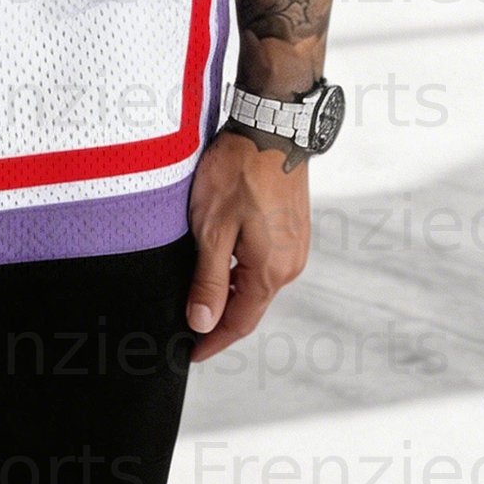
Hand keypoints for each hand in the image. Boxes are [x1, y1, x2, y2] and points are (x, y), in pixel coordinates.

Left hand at [185, 127, 309, 362]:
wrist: (271, 129)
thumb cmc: (238, 173)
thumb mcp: (212, 229)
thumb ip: (209, 280)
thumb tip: (203, 323)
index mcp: (270, 271)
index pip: (240, 322)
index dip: (213, 341)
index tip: (192, 354)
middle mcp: (289, 264)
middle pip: (250, 305)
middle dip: (221, 320)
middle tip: (189, 329)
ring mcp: (295, 246)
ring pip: (258, 284)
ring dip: (232, 295)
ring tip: (199, 299)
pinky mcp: (293, 228)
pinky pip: (266, 264)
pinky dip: (243, 274)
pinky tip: (222, 266)